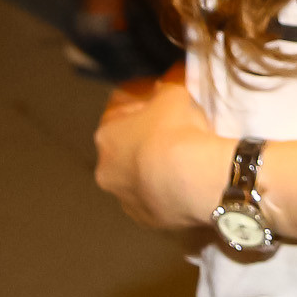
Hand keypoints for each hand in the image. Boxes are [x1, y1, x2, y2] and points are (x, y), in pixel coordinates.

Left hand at [95, 77, 230, 230]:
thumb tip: (168, 78)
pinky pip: (154, 199)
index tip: (158, 96)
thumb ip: (168, 84)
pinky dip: (165, 191)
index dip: (138, 101)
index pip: (117, 111)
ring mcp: (123, 198)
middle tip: (171, 130)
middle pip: (123, 148)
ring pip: (136, 177)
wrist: (190, 179)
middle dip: (142, 139)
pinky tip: (185, 182)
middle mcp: (106, 169)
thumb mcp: (175, 93)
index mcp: (106, 136)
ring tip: (182, 160)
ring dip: (152, 168)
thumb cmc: (175, 131)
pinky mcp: (144, 219)